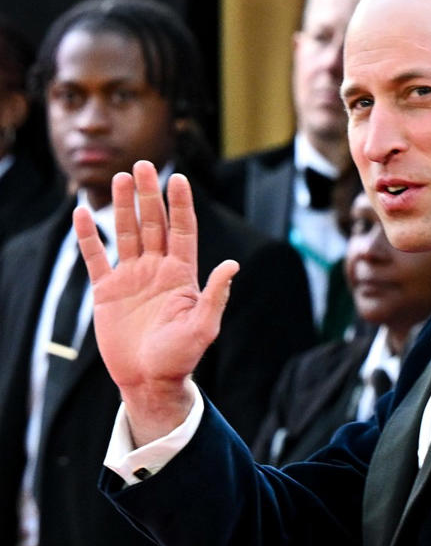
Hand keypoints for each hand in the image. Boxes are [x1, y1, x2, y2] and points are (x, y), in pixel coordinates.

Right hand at [73, 160, 239, 445]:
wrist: (149, 381)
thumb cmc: (180, 358)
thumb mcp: (202, 328)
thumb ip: (214, 296)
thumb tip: (232, 265)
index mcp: (182, 275)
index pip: (183, 231)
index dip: (180, 205)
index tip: (177, 178)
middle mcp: (157, 270)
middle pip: (153, 224)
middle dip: (149, 195)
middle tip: (143, 164)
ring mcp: (131, 278)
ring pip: (126, 233)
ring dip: (123, 206)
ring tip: (120, 178)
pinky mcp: (107, 290)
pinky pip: (96, 257)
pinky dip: (89, 236)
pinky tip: (84, 212)